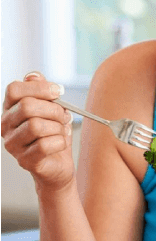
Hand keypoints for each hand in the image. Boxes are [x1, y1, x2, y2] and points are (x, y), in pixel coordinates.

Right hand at [1, 72, 74, 191]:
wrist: (59, 165)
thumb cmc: (53, 133)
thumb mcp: (51, 108)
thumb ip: (41, 90)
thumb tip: (33, 76)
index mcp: (10, 109)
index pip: (14, 89)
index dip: (40, 88)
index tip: (59, 92)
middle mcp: (5, 126)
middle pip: (28, 107)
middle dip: (54, 110)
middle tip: (64, 116)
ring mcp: (12, 145)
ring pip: (36, 126)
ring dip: (58, 127)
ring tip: (62, 131)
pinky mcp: (25, 161)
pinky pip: (45, 145)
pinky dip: (60, 142)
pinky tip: (60, 144)